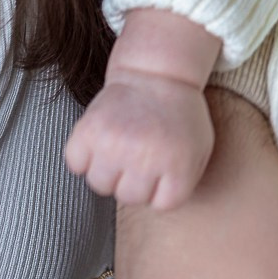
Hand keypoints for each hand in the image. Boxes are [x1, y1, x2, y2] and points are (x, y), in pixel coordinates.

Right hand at [65, 74, 213, 209]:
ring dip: (109, 168)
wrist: (158, 71)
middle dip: (135, 177)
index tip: (165, 160)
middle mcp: (145, 158)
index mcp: (178, 164)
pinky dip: (84, 153)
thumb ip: (186, 183)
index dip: (162, 184)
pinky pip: (76, 163)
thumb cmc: (180, 115)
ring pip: (100, 184)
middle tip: (142, 149)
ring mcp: (114, 144)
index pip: (160, 204)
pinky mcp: (88, 131)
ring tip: (123, 143)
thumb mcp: (201, 148)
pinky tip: (102, 136)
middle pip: (128, 196)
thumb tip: (157, 207)